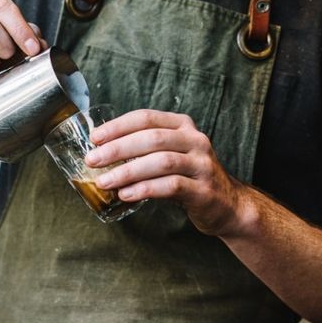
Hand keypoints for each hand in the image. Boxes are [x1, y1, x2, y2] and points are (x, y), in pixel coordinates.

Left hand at [85, 109, 245, 236]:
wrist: (228, 205)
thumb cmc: (189, 178)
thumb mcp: (170, 156)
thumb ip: (143, 151)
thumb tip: (101, 154)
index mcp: (183, 126)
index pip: (146, 117)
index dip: (118, 126)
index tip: (95, 137)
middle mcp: (195, 140)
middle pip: (151, 138)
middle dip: (117, 149)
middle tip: (93, 160)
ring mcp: (202, 164)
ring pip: (161, 161)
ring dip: (127, 171)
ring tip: (104, 181)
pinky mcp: (204, 190)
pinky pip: (171, 186)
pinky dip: (145, 189)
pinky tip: (125, 194)